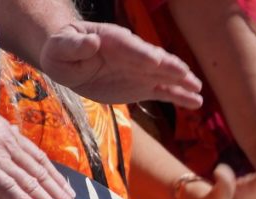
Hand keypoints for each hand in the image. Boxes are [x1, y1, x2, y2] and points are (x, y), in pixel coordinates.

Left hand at [39, 21, 202, 108]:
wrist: (72, 62)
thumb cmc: (62, 52)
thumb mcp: (59, 47)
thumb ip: (72, 45)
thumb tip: (91, 42)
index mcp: (111, 40)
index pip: (129, 46)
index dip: (141, 54)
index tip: (155, 62)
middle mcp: (132, 54)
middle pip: (154, 59)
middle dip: (169, 66)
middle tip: (184, 74)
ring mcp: (141, 71)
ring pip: (165, 75)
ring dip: (181, 81)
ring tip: (196, 88)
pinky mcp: (144, 86)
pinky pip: (164, 92)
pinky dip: (180, 97)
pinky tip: (195, 102)